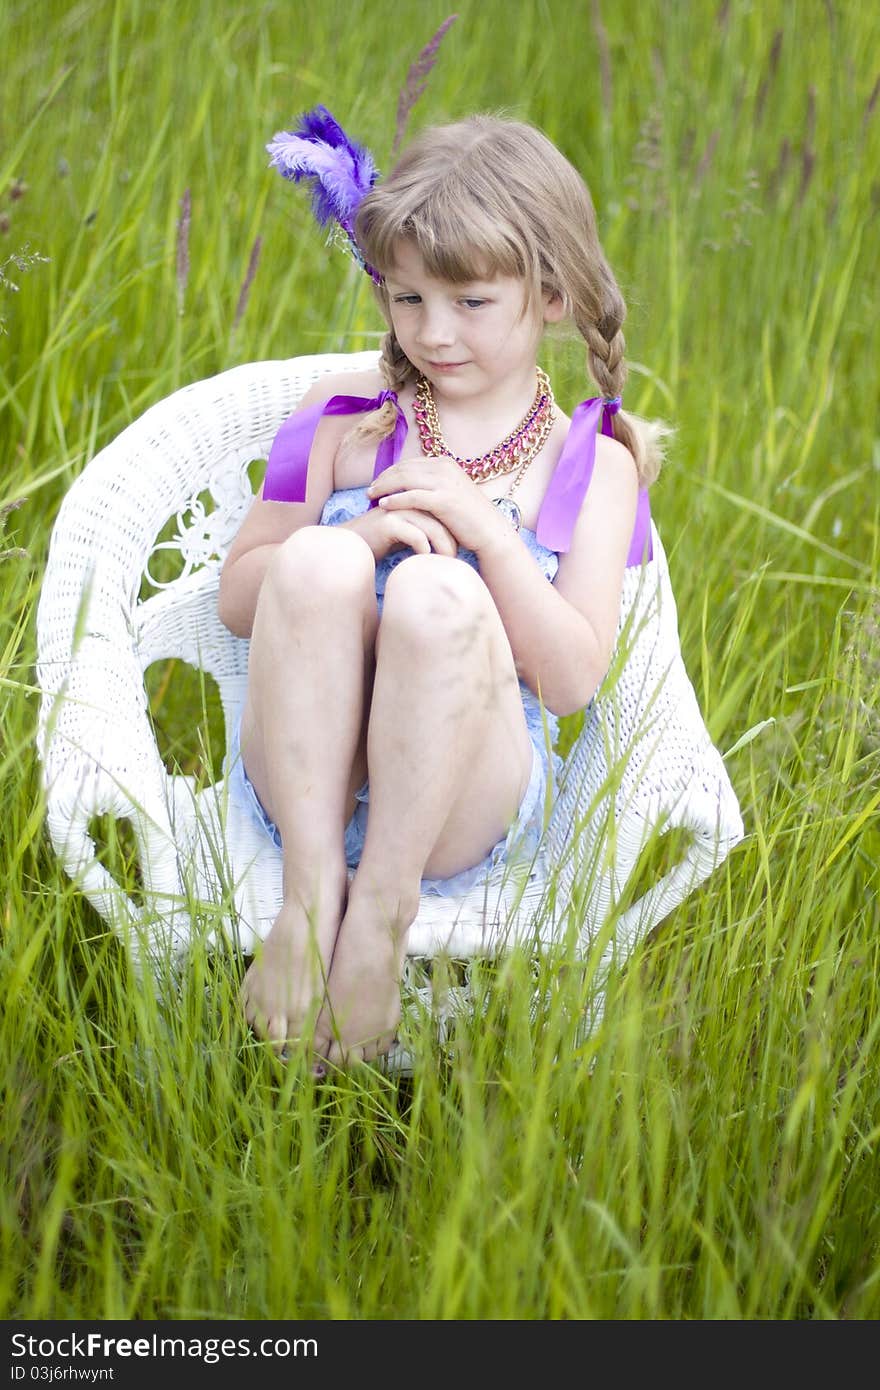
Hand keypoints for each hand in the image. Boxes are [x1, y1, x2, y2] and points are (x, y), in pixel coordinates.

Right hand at [343, 501, 457, 559]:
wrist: (349, 545)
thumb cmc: (378, 541)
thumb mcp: (404, 534)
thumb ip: (422, 531)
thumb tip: (447, 542)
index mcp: (412, 500)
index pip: (442, 513)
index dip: (453, 532)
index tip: (460, 550)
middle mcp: (406, 502)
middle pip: (440, 519)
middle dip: (451, 540)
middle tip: (456, 559)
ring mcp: (397, 511)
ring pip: (430, 527)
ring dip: (441, 547)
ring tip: (446, 562)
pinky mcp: (388, 523)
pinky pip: (415, 535)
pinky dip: (424, 547)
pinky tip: (426, 558)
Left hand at [366, 455, 508, 553]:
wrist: (490, 531)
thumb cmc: (468, 518)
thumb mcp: (450, 493)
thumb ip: (432, 486)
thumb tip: (410, 486)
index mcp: (445, 463)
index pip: (409, 463)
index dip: (390, 472)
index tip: (377, 482)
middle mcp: (445, 468)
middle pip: (403, 468)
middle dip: (383, 478)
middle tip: (369, 489)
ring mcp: (444, 483)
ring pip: (404, 479)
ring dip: (384, 487)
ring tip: (371, 496)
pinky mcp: (443, 500)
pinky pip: (412, 497)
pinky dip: (395, 500)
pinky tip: (383, 505)